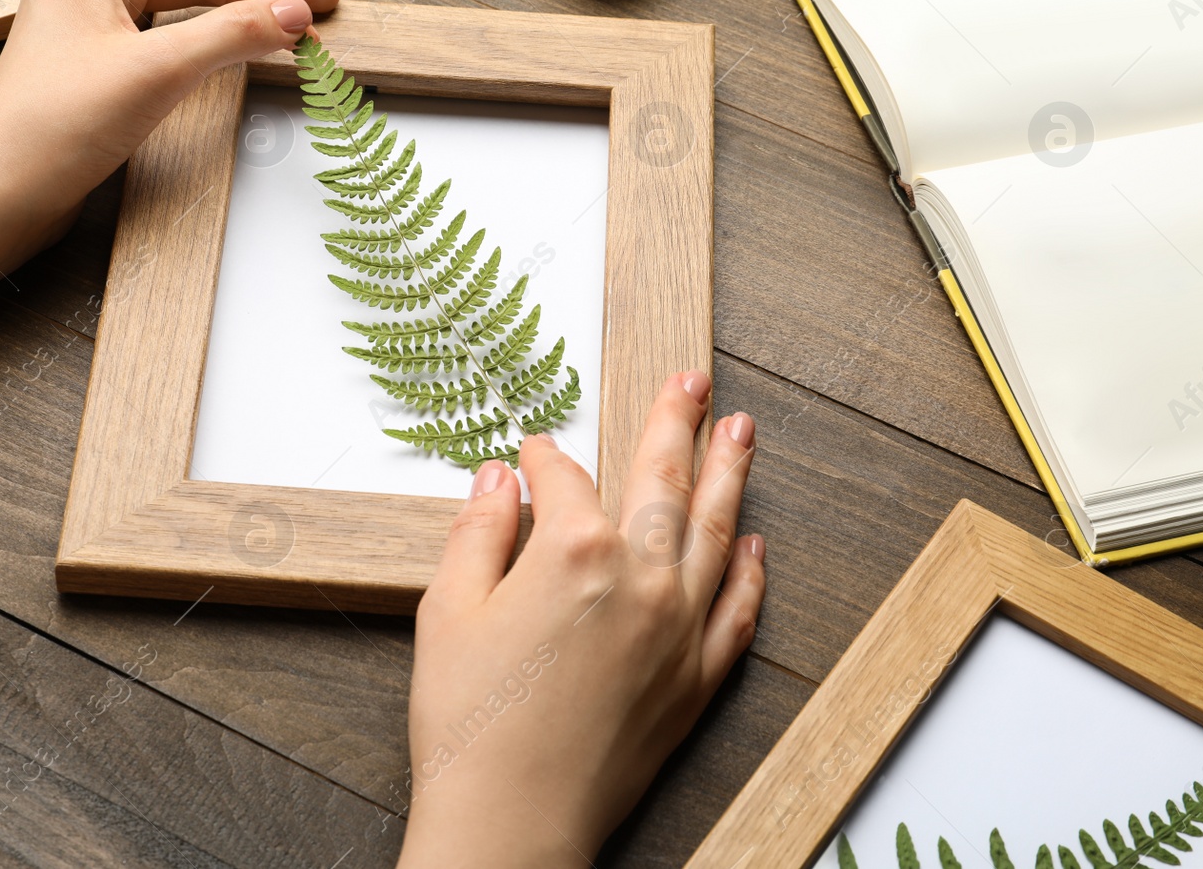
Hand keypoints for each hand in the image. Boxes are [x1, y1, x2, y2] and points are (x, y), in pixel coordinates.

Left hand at [0, 0, 340, 242]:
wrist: (2, 191)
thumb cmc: (55, 127)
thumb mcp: (158, 71)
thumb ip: (231, 35)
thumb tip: (290, 15)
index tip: (310, 14)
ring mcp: (86, 25)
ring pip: (180, 5)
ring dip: (237, 9)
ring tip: (285, 6)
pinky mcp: (91, 65)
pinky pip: (162, 34)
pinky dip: (206, 35)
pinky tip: (230, 36)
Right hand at [398, 370, 765, 867]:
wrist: (511, 821)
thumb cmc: (470, 722)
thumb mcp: (447, 610)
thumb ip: (479, 532)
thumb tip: (500, 480)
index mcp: (574, 551)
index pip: (566, 478)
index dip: (544, 458)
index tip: (532, 453)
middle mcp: (641, 578)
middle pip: (663, 480)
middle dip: (677, 423)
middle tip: (694, 382)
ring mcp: (678, 629)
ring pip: (717, 533)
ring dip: (730, 475)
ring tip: (741, 432)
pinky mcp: (695, 680)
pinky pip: (738, 611)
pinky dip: (751, 573)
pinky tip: (755, 544)